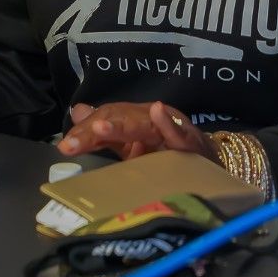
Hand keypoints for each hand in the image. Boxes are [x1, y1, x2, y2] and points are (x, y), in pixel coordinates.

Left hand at [56, 100, 214, 162]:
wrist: (212, 165)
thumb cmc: (170, 156)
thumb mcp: (134, 144)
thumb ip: (107, 132)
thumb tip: (77, 111)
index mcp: (137, 120)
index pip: (107, 118)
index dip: (85, 130)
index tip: (65, 147)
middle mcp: (153, 118)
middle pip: (120, 118)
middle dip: (94, 130)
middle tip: (72, 144)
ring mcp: (172, 128)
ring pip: (144, 123)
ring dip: (122, 125)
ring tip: (100, 128)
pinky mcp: (192, 142)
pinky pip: (181, 133)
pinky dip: (170, 123)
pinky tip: (159, 112)